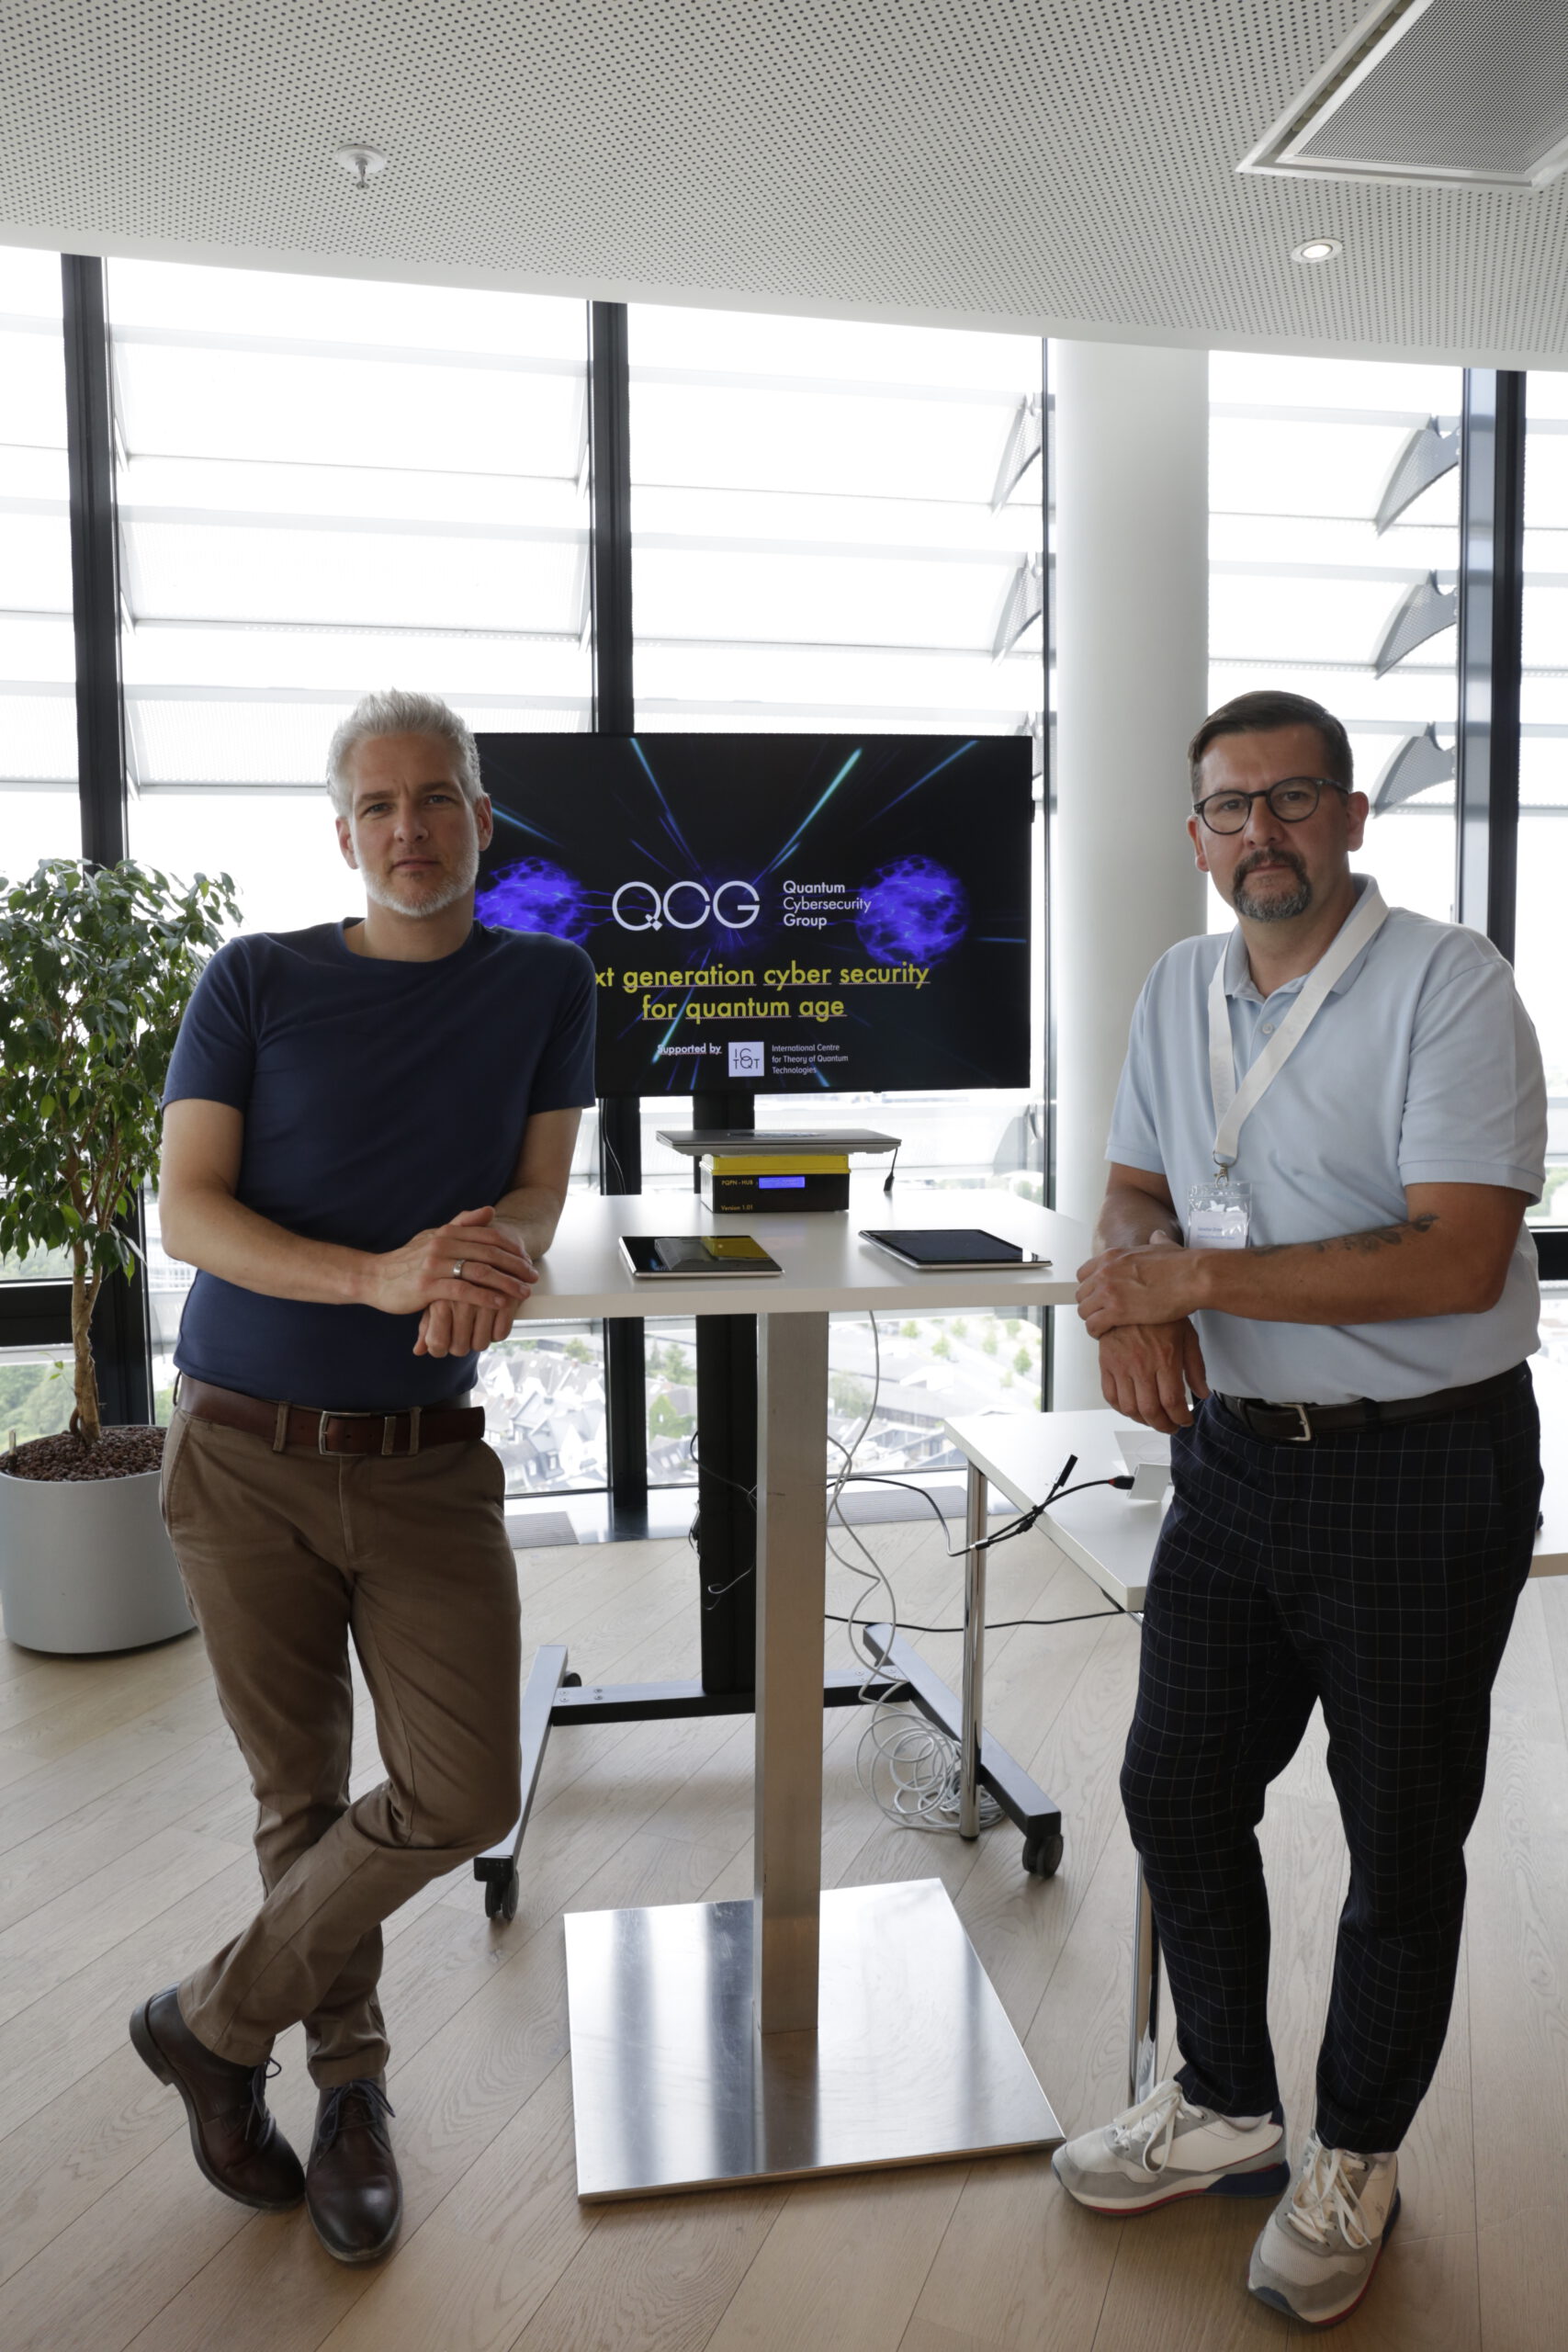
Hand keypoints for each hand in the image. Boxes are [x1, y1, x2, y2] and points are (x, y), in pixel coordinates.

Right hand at [413, 1210, 535, 1357]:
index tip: (528, 1261)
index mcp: (447, 1232)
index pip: (489, 1236)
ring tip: (524, 1293)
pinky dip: (485, 1297)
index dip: (512, 1248)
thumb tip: (490, 1210)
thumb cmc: (408, 1260)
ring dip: (506, 1283)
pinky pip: (463, 1291)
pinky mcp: (427, 1287)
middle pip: (490, 1253)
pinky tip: (500, 1304)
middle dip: (516, 1266)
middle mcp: (442, 1245)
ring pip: (480, 1272)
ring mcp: (434, 1265)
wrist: (374, 1278)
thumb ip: (462, 1224)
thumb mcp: (434, 1237)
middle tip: (533, 1277)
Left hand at [1076, 1230, 1203, 1336]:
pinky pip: (1093, 1325)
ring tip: (1104, 1327)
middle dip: (1090, 1305)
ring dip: (1093, 1320)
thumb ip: (1155, 1241)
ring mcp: (1109, 1291)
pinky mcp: (1117, 1311)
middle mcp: (1105, 1272)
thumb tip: (1157, 1236)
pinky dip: (1096, 1332)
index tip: (1098, 1297)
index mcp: (1113, 1257)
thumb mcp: (1162, 1245)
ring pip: (1084, 1311)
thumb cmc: (1182, 1264)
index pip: (1084, 1274)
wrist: (1193, 1277)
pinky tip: (1105, 1334)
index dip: (1090, 1288)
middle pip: (1081, 1293)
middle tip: (1101, 1314)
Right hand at [1099, 1320, 1209, 1433]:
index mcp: (1165, 1358)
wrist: (1132, 1294)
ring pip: (1129, 1407)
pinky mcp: (1107, 1363)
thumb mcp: (1187, 1336)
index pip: (1172, 1401)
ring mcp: (1121, 1364)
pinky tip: (1131, 1407)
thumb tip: (1202, 1392)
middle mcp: (1141, 1364)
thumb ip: (1196, 1367)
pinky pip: (1110, 1395)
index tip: (1184, 1420)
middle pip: (1150, 1410)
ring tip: (1152, 1419)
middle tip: (1170, 1426)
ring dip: (1142, 1420)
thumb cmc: (1160, 1314)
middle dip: (1163, 1425)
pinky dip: (1120, 1408)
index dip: (1180, 1418)